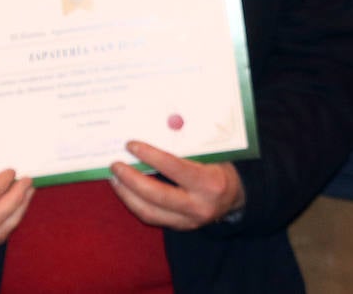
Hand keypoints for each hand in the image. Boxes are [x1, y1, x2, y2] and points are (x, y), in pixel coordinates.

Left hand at [107, 140, 245, 230]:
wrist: (237, 196)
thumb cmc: (221, 166)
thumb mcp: (212, 153)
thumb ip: (188, 144)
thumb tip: (157, 126)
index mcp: (209, 183)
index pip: (174, 168)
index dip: (150, 155)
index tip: (132, 145)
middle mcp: (199, 206)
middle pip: (157, 195)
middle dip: (131, 179)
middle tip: (116, 164)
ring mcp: (189, 220)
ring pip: (150, 212)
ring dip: (127, 194)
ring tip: (115, 177)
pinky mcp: (180, 226)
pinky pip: (152, 217)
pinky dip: (135, 203)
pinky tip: (125, 190)